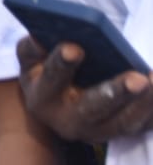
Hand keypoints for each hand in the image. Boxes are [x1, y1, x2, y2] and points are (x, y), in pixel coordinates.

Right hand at [17, 34, 152, 141]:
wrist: (55, 107)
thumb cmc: (44, 75)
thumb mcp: (30, 61)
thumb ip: (31, 48)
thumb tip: (38, 38)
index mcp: (42, 99)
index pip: (51, 79)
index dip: (62, 64)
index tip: (74, 48)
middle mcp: (68, 121)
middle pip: (93, 107)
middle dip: (116, 93)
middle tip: (137, 79)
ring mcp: (98, 131)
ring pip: (124, 121)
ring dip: (143, 103)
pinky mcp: (121, 133)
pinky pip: (143, 125)